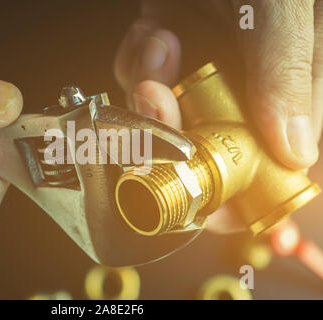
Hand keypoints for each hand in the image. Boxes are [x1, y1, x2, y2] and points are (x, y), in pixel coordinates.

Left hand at [114, 0, 322, 232]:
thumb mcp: (280, 3)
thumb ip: (289, 68)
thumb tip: (298, 153)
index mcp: (294, 79)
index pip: (272, 160)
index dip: (234, 185)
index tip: (199, 190)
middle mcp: (252, 80)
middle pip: (210, 142)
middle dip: (175, 130)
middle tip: (158, 94)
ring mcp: (209, 67)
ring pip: (172, 115)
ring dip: (152, 91)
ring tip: (160, 39)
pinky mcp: (174, 51)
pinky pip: (148, 80)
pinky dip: (139, 64)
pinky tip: (152, 32)